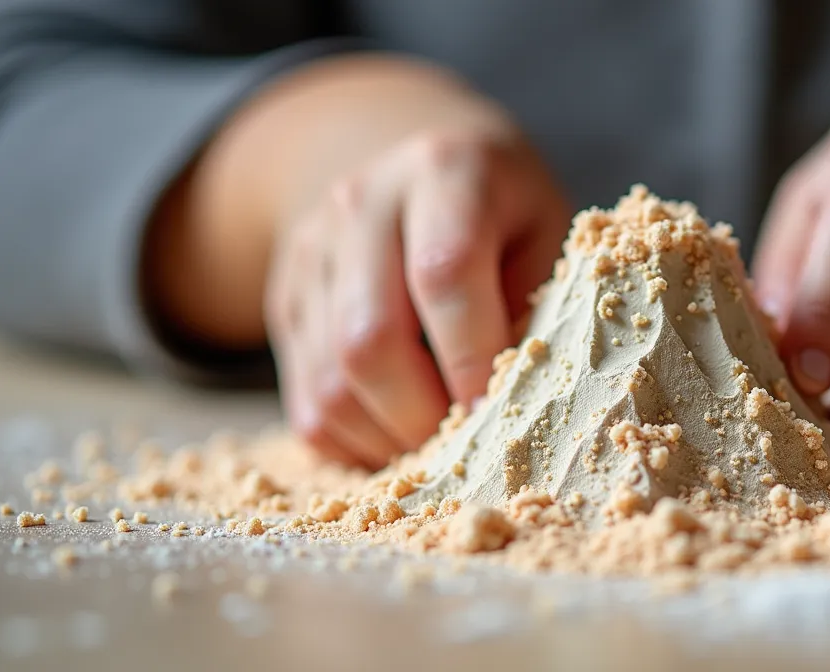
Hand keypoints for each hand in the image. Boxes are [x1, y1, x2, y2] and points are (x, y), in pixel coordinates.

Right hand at [264, 87, 569, 468]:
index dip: (472, 358)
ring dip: (387, 439)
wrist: (410, 167)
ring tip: (437, 448)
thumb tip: (523, 405)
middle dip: (423, 416)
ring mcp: (311, 250)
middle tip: (468, 447)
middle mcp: (363, 202)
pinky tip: (398, 440)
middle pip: (371, 339)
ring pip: (330, 382)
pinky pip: (304, 401)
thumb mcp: (544, 231)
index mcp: (444, 172)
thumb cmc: (503, 214)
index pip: (444, 275)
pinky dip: (353, 442)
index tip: (498, 412)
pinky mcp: (285, 299)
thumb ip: (538, 305)